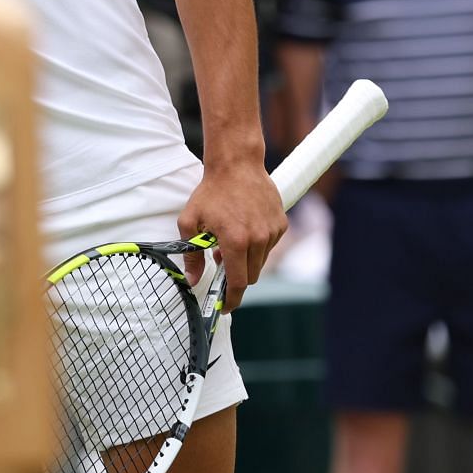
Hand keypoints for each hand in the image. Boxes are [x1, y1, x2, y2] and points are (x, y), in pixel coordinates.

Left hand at [176, 156, 286, 310]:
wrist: (236, 165)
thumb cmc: (211, 192)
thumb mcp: (190, 222)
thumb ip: (191, 254)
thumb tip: (193, 280)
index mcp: (235, 241)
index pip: (238, 283)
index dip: (231, 300)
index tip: (224, 307)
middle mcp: (258, 239)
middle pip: (251, 276)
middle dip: (236, 278)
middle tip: (220, 264)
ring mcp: (272, 231)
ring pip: (260, 262)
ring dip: (246, 261)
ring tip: (229, 241)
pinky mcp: (281, 224)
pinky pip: (269, 246)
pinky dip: (257, 246)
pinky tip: (243, 230)